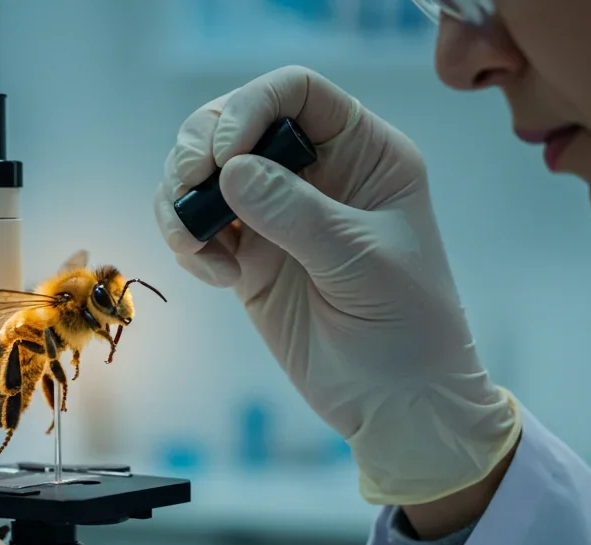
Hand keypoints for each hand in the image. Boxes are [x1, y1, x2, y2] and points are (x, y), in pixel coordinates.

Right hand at [153, 65, 520, 506]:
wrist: (398, 406)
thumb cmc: (408, 329)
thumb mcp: (362, 264)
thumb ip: (297, 214)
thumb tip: (232, 171)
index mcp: (364, 152)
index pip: (296, 92)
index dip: (251, 107)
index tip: (226, 154)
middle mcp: (315, 172)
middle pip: (234, 121)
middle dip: (199, 148)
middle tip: (189, 188)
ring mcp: (276, 213)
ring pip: (203, 171)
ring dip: (181, 196)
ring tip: (196, 243)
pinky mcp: (248, 255)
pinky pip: (195, 225)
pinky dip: (186, 241)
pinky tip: (217, 276)